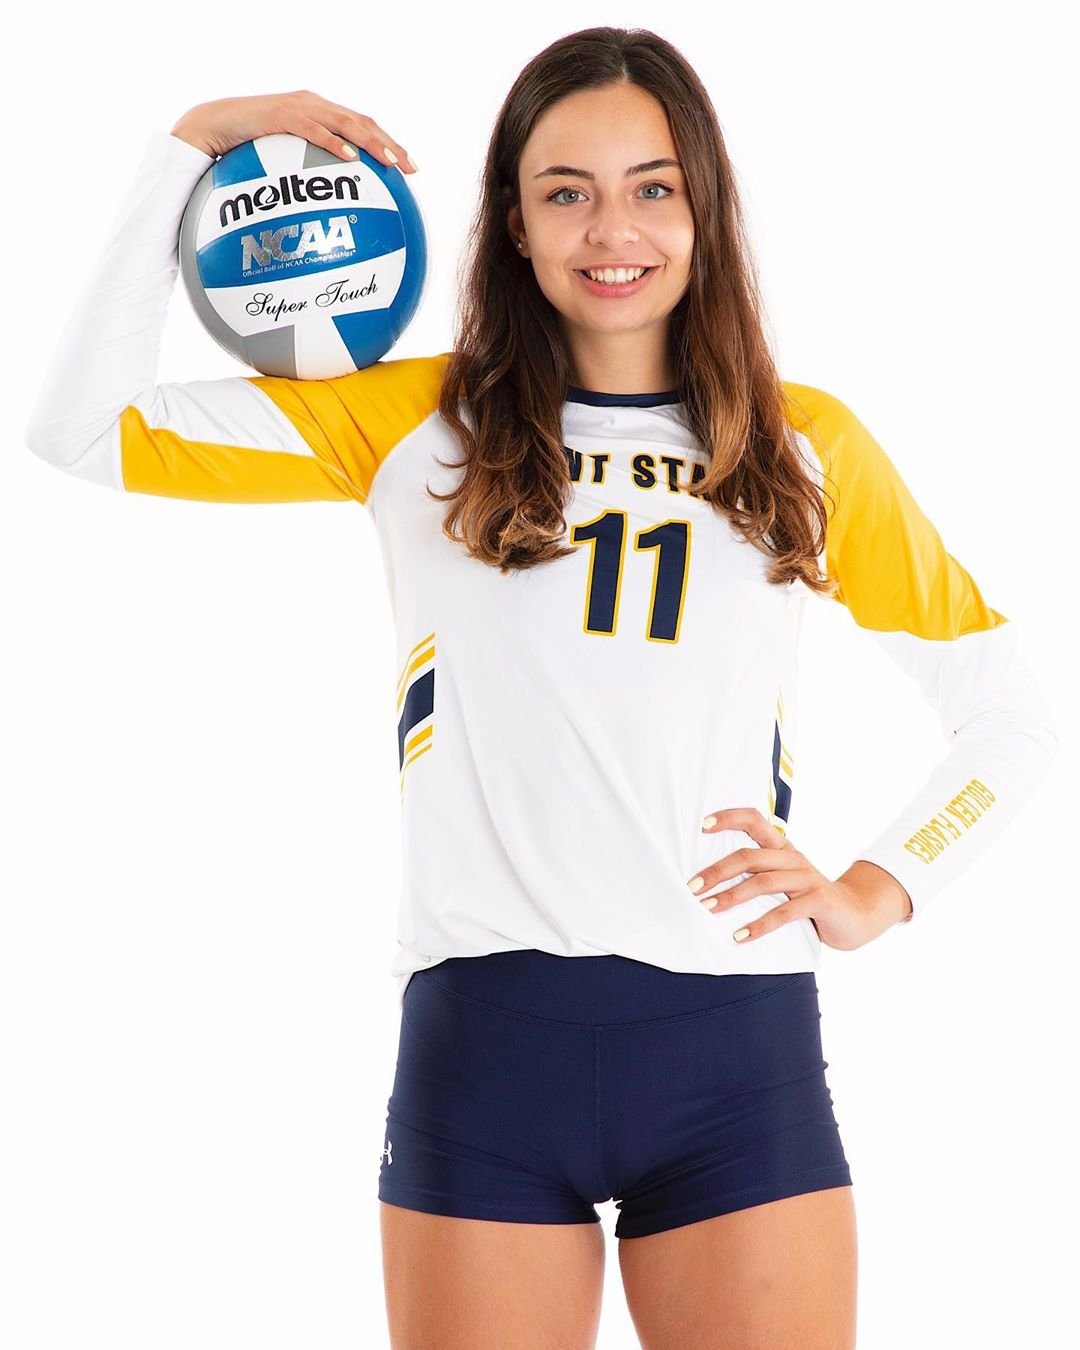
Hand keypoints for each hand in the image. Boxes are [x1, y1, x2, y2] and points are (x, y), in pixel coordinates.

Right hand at [169, 90, 417, 169]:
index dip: (388, 145)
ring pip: (345, 122)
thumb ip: (306, 180)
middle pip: (362, 123)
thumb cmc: (246, 153)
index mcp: (320, 115)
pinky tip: (351, 159)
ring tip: (390, 161)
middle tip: (409, 169)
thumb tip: (326, 217)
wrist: (211, 128)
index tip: (409, 170)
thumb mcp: (283, 168)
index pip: (362, 127)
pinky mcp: (281, 114)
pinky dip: (334, 142)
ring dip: (371, 142)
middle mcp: (315, 106)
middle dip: (390, 146)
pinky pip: (313, 129)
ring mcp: (299, 107)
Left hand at [688, 807, 912, 950]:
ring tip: (708, 908)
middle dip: (717, 871)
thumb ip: (757, 872)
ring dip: (732, 896)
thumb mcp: (784, 878)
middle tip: (692, 887)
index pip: (754, 819)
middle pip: (749, 856)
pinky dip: (759, 925)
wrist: (856, 914)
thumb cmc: (808, 896)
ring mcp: (807, 878)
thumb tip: (709, 878)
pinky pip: (784, 913)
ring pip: (762, 882)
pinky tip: (740, 936)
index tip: (702, 825)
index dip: (729, 818)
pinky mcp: (818, 901)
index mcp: (782, 847)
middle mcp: (792, 858)